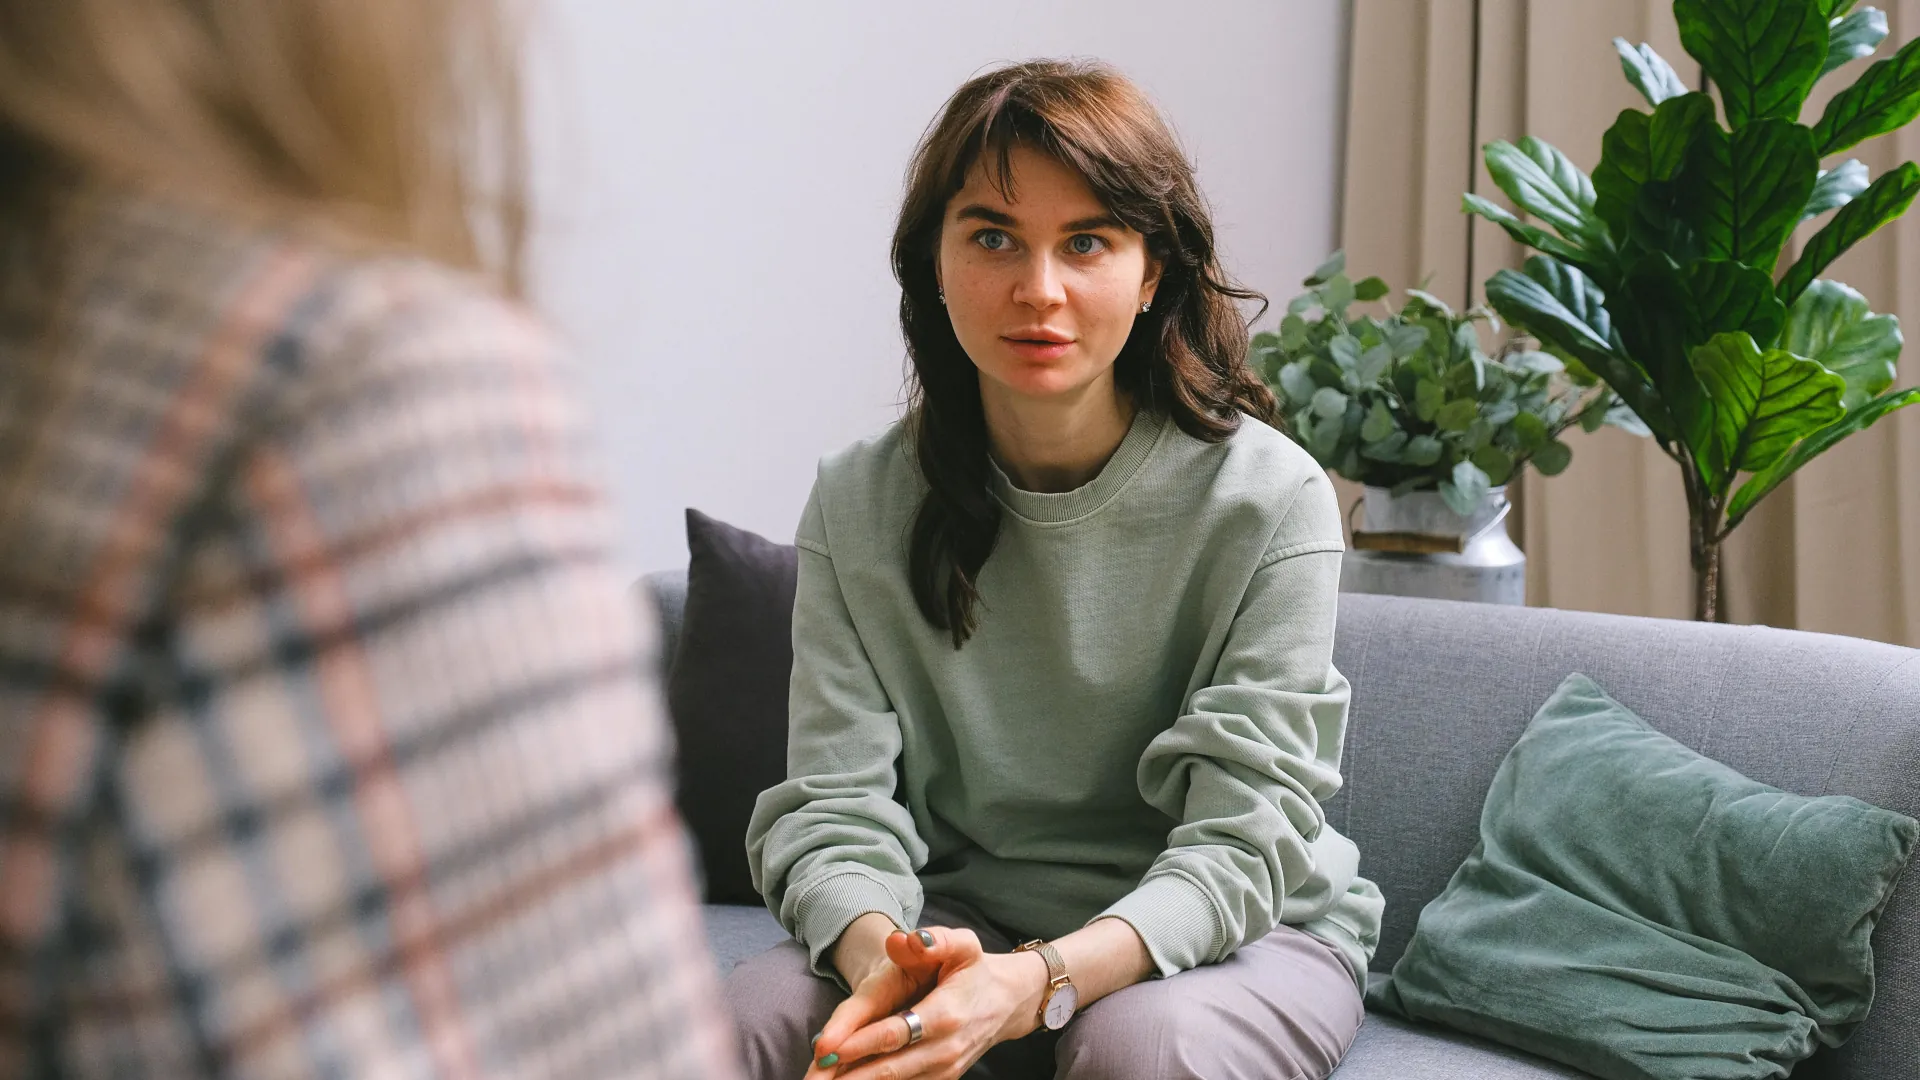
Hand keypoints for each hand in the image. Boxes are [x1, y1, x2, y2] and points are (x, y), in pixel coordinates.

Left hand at [814, 939, 1049, 1079]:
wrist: (1007, 1002)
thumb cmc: (975, 970)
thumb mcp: (962, 945)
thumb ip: (934, 940)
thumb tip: (902, 941)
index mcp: (947, 1014)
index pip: (896, 1033)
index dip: (859, 1044)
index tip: (825, 1051)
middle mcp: (945, 1049)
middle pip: (890, 1069)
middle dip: (847, 1079)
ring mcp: (943, 1070)